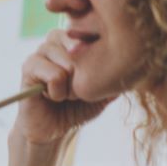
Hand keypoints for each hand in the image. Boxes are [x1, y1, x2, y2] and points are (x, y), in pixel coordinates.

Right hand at [12, 28, 113, 145]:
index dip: (97, 57)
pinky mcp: (28, 68)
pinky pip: (55, 74)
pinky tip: (51, 97)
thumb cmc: (78, 109)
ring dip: (71, 84)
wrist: (53, 131)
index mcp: (73, 42)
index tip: (91, 79)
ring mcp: (40, 53)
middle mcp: (55, 43)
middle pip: (80, 45)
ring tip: (64, 94)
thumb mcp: (104, 90)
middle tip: (76, 90)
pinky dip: (58, 91)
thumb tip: (138, 63)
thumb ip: (116, 74)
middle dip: (83, 73)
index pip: (92, 34)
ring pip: (68, 60)